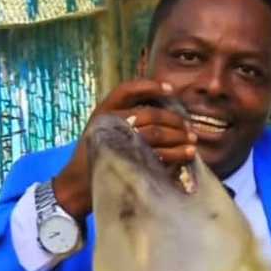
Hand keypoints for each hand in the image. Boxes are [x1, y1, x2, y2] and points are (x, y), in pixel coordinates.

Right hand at [52, 80, 196, 218]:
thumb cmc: (99, 154)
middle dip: (174, 120)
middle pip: (149, 114)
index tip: (171, 89)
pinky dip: (176, 154)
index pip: (127, 89)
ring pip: (155, 133)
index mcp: (104, 110)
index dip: (150, 86)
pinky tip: (187, 154)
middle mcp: (109, 121)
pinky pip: (157, 154)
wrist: (77, 184)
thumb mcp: (105, 129)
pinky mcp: (126, 161)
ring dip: (178, 136)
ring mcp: (117, 141)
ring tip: (192, 141)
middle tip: (189, 127)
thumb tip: (164, 111)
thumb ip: (127, 117)